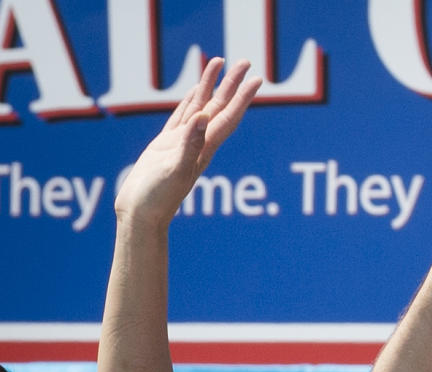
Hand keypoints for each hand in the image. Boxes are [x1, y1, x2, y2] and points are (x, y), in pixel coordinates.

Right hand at [115, 58, 261, 228]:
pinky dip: (190, 101)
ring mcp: (181, 143)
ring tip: (220, 63)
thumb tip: (204, 117)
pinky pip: (182, 116)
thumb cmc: (158, 197)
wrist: (141, 214)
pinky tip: (195, 91)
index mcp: (203, 149)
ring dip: (211, 86)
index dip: (242, 98)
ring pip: (200, 107)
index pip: (227, 117)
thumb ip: (189, 143)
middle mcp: (197, 144)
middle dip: (232, 84)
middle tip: (245, 61)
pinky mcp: (166, 145)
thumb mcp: (175, 169)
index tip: (256, 78)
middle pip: (219, 107)